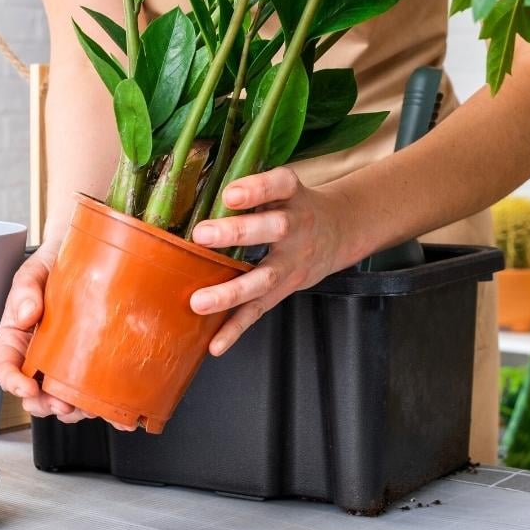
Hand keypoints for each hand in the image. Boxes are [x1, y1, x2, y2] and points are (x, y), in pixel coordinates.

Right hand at [0, 242, 98, 423]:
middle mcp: (37, 357)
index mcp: (16, 337)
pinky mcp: (88, 368)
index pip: (6, 366)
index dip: (12, 381)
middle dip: (44, 404)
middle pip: (32, 393)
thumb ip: (25, 289)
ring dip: (72, 411)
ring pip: (61, 400)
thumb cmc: (53, 265)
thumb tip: (25, 313)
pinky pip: (91, 393)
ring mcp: (63, 365)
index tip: (25, 387)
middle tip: (61, 404)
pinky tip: (117, 414)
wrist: (88, 257)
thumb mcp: (34, 271)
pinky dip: (103, 408)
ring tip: (88, 407)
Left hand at [188, 167, 351, 355]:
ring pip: (265, 277)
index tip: (231, 193)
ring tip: (199, 302)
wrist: (339, 232)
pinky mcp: (284, 289)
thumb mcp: (281, 188)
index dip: (258, 190)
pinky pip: (259, 310)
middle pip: (274, 229)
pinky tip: (215, 344)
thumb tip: (190, 188)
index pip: (280, 185)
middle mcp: (296, 228)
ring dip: (231, 291)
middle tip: (202, 235)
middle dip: (239, 233)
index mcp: (293, 196)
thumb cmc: (293, 206)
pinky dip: (236, 329)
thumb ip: (249, 190)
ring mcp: (292, 262)